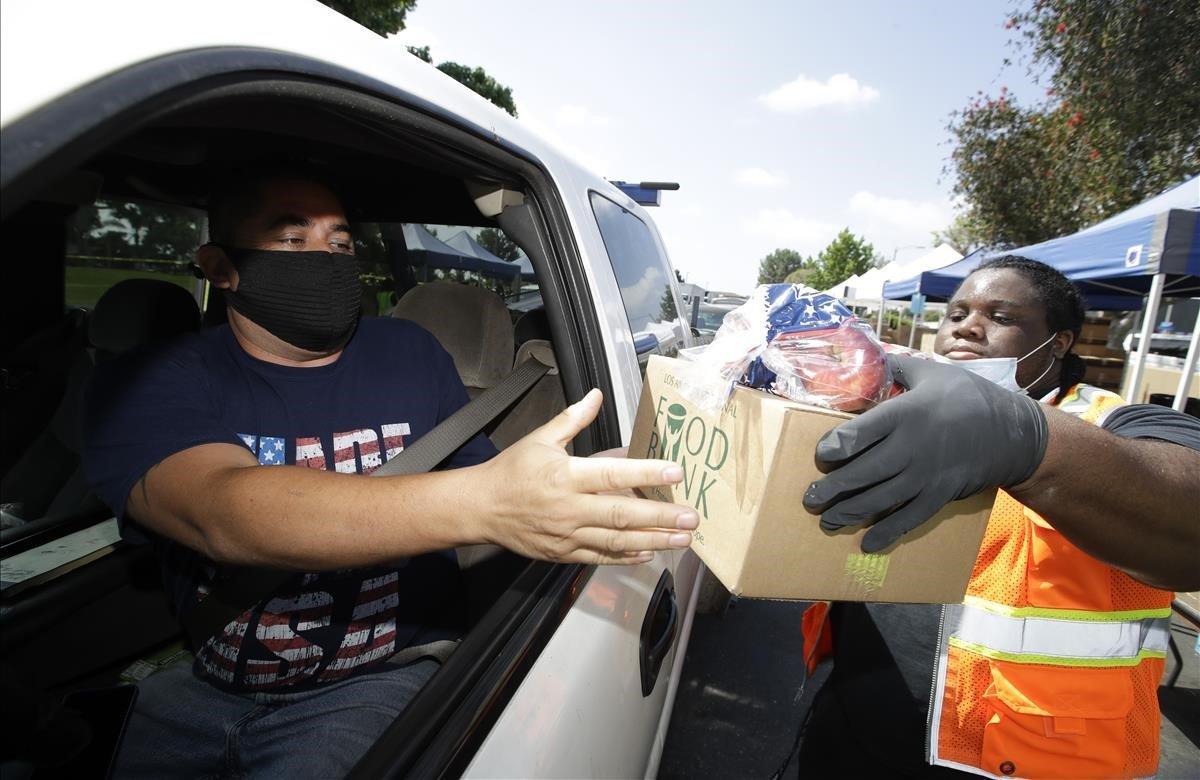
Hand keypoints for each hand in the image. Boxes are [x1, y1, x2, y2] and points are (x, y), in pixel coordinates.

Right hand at [478, 390, 697, 564]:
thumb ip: (572, 419)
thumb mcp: (540, 438)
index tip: (675, 473)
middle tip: (691, 518)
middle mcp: (569, 508)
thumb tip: (596, 395)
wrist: (480, 508)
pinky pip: (601, 557)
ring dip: (653, 540)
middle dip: (661, 517)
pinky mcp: (564, 554)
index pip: (612, 475)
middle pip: (622, 514)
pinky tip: (650, 553)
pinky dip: (627, 557)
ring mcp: (567, 535)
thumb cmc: (511, 471)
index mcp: (565, 476)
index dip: (645, 473)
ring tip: (681, 540)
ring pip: (617, 541)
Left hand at [802, 354, 1047, 552]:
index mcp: (906, 413)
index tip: (820, 455)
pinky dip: (887, 533)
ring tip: (827, 520)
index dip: (835, 446)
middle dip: (833, 488)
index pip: (860, 432)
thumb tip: (865, 357)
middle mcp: (912, 447)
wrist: (1012, 433)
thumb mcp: (931, 372)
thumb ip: (896, 366)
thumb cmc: (967, 396)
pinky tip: (866, 544)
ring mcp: (926, 476)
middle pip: (863, 472)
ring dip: (850, 512)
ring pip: (880, 499)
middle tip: (810, 498)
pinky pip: (909, 519)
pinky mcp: (939, 496)